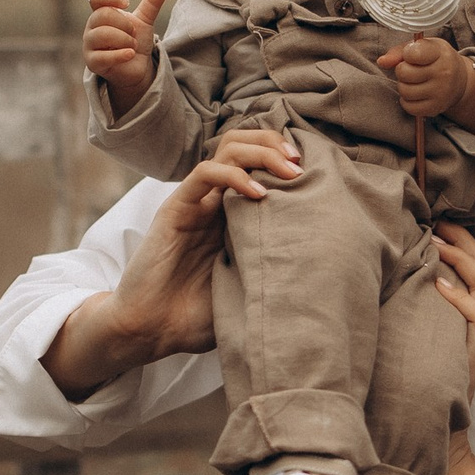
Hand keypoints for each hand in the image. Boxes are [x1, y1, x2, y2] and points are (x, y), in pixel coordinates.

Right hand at [39, 129, 299, 396]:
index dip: (286, 158)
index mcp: (231, 213)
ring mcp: (195, 202)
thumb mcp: (248, 287)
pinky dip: (234, 175)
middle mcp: (214, 200)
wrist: (150, 331)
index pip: (258, 162)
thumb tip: (323, 269)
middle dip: (275, 144)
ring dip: (261, 152)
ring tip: (288, 169)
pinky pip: (204, 175)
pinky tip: (258, 194)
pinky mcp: (175, 209)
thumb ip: (273, 268)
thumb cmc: (197, 316)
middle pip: (244, 145)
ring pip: (227, 150)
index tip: (316, 172)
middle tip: (300, 162)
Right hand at [85, 0, 169, 114]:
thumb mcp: (144, 21)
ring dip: (124, 39)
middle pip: (102, 15)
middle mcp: (91, 28)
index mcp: (100, 13)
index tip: (127, 3)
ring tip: (133, 45)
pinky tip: (131, 54)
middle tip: (133, 33)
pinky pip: (103, 57)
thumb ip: (151, 4)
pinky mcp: (92, 63)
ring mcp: (89, 45)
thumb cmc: (135, 41)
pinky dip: (120, 54)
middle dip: (124, 24)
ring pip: (102, 35)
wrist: (136, 67)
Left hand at [377, 35, 473, 119]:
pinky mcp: (436, 108)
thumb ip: (400, 51)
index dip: (406, 54)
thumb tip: (382, 61)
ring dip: (404, 86)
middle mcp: (443, 72)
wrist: (460, 81)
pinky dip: (407, 101)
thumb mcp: (423, 47)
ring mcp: (441, 92)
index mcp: (440, 52)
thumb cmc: (436, 59)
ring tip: (414, 82)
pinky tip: (415, 94)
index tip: (412, 55)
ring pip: (404, 91)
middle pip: (404, 73)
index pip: (412, 54)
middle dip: (402, 71)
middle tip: (412, 70)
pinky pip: (409, 107)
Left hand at [430, 220, 474, 398]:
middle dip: (464, 241)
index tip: (439, 221)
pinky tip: (438, 285)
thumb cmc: (430, 353)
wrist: (436, 394)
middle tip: (438, 225)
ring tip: (437, 247)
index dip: (463, 239)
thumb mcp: (429, 316)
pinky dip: (460, 297)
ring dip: (463, 261)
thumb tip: (408, 260)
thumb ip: (429, 291)